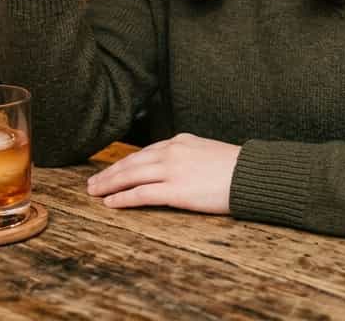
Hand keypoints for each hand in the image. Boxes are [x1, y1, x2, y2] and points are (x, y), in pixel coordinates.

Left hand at [86, 133, 240, 214]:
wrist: (252, 175)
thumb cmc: (236, 168)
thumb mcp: (208, 152)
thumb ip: (189, 156)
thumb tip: (178, 167)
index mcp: (180, 141)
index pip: (144, 152)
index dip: (125, 162)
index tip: (113, 170)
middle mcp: (171, 152)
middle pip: (131, 162)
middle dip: (110, 173)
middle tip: (93, 182)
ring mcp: (171, 170)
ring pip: (130, 176)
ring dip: (109, 184)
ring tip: (95, 192)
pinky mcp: (175, 190)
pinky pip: (140, 194)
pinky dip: (122, 198)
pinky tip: (110, 203)